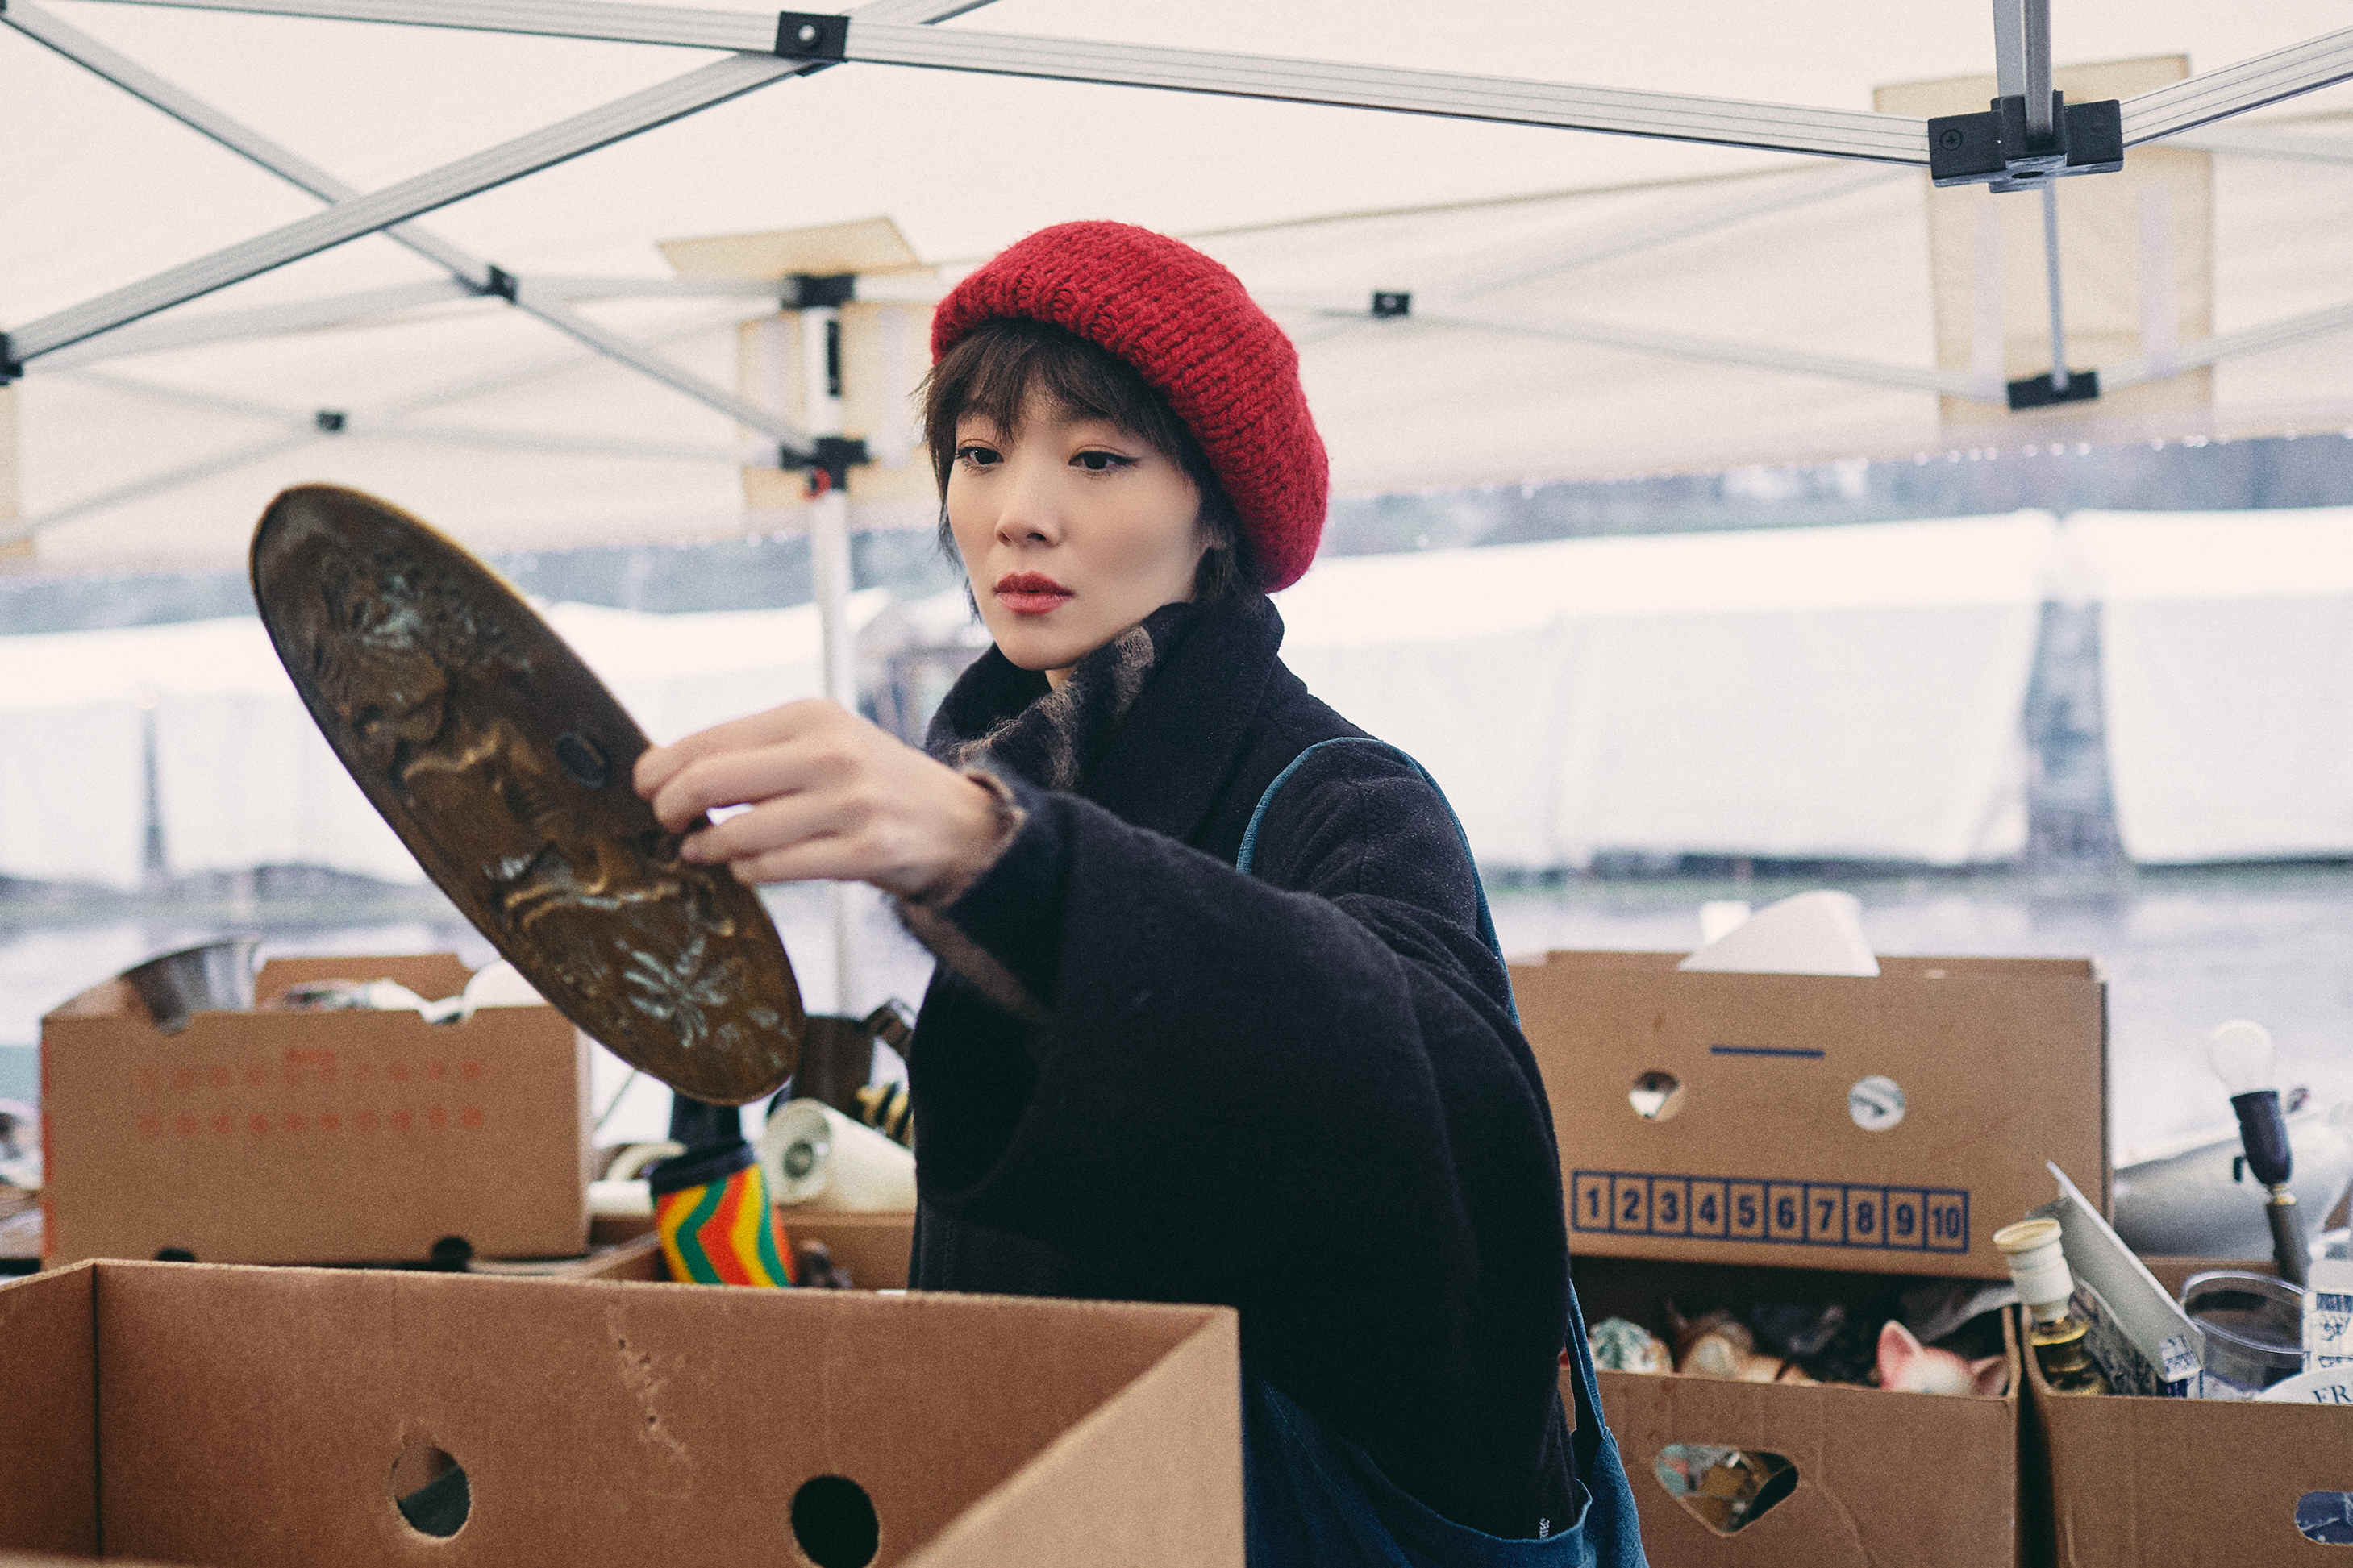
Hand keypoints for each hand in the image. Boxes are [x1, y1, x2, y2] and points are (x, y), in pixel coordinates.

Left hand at [634, 700, 1009, 901]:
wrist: (959, 821)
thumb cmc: (871, 783)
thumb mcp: (822, 743)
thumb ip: (754, 752)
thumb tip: (664, 772)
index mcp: (811, 716)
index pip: (708, 740)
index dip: (660, 769)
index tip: (645, 788)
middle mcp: (830, 752)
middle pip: (710, 781)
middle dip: (670, 806)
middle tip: (665, 822)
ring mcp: (849, 804)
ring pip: (738, 833)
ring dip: (705, 847)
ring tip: (699, 850)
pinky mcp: (864, 851)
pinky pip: (774, 869)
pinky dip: (747, 871)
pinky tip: (745, 867)